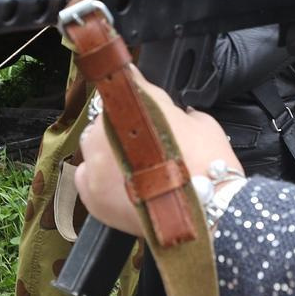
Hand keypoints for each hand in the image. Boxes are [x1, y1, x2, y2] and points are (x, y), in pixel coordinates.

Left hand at [76, 83, 237, 235]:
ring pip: (92, 149)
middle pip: (105, 121)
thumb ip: (178, 111)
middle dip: (121, 130)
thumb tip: (175, 112)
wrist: (209, 207)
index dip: (137, 100)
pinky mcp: (91, 193)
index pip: (126, 88)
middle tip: (145, 147)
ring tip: (135, 170)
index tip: (143, 107)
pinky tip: (122, 187)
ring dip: (108, 154)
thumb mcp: (200, 121)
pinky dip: (99, 180)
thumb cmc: (207, 163)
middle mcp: (107, 127)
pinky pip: (86, 178)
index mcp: (132, 102)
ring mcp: (95, 161)